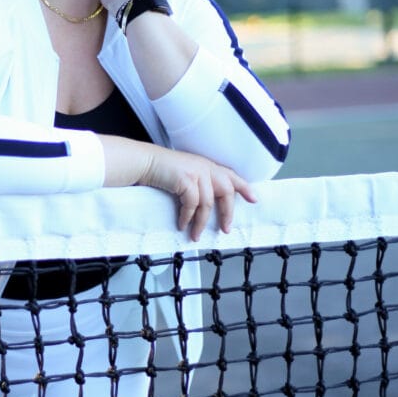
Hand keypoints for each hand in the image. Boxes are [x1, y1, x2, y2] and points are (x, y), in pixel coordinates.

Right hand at [139, 146, 256, 241]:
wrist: (143, 162)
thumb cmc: (160, 170)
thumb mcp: (184, 174)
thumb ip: (198, 183)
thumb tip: (206, 206)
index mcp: (206, 165)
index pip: (231, 175)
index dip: (244, 187)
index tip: (254, 199)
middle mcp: (205, 167)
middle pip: (226, 191)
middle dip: (227, 213)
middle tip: (225, 229)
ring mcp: (196, 172)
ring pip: (208, 203)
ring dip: (202, 222)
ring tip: (196, 235)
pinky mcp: (186, 180)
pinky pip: (192, 205)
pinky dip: (187, 217)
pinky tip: (182, 225)